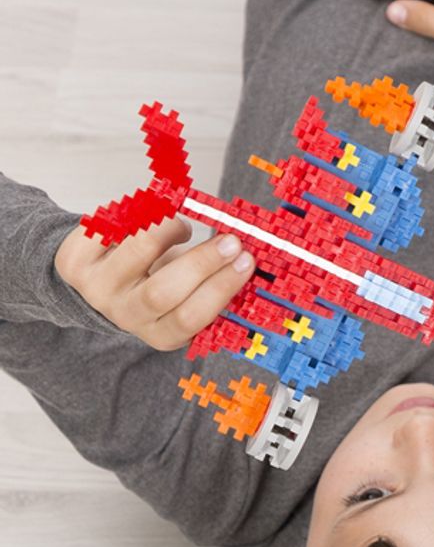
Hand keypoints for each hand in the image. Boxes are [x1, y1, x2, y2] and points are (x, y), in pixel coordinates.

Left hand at [54, 215, 254, 350]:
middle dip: (203, 261)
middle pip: (163, 291)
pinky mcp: (73, 260)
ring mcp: (95, 289)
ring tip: (182, 226)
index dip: (221, 287)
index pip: (191, 317)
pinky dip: (138, 214)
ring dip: (170, 229)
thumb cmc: (153, 283)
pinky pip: (111, 226)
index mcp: (159, 333)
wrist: (96, 277)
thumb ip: (208, 287)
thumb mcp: (182, 299)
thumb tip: (247, 260)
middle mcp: (124, 316)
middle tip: (231, 239)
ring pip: (138, 251)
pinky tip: (148, 218)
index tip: (246, 261)